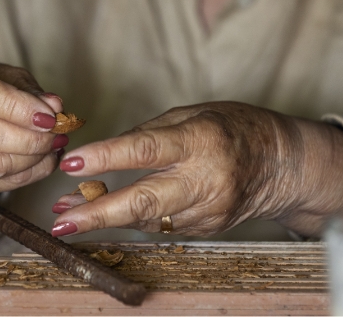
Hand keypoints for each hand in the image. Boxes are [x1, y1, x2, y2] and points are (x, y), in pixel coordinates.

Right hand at [0, 58, 64, 225]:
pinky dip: (29, 174)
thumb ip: (29, 90)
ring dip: (31, 159)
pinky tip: (45, 160)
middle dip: (28, 138)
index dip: (18, 107)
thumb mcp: (5, 77)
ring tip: (53, 146)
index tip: (48, 116)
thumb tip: (54, 106)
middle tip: (55, 134)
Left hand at [51, 102, 342, 236]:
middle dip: (97, 214)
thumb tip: (102, 156)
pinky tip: (112, 211)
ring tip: (70, 214)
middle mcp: (205, 178)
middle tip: (61, 221)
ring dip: (106, 217)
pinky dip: (134, 219)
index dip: (106, 158)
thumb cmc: (233, 128)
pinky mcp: (207, 227)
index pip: (145, 150)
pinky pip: (162, 225)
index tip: (72, 163)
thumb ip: (148, 135)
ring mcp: (207, 209)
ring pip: (146, 219)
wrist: (281, 163)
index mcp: (199, 140)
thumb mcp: (192, 115)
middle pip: (143, 202)